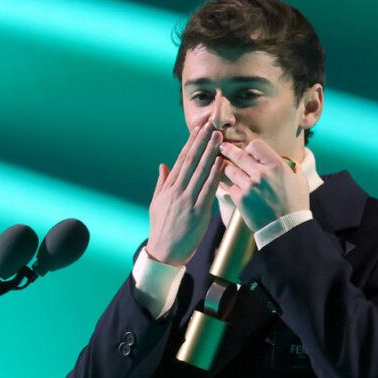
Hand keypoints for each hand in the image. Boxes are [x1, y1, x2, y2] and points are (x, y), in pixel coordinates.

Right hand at [146, 122, 224, 266]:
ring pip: (200, 171)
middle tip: (212, 125)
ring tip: (219, 137)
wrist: (164, 252)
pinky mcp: (198, 212)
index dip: (191, 143)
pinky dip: (214, 175)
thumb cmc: (161, 228)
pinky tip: (221, 162)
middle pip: (191, 161)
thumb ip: (161, 183)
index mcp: (168, 187)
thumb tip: (163, 165)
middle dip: (202, 141)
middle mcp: (177, 190)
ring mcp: (187, 200)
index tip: (198, 129)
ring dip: (210, 152)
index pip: (181, 160)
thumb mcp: (156, 203)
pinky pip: (208, 190)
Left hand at [219, 140, 308, 231]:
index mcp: (276, 165)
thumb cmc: (295, 204)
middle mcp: (261, 173)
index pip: (255, 145)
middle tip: (222, 146)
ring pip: (230, 170)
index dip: (250, 148)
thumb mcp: (300, 180)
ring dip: (229, 169)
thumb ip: (292, 166)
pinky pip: (230, 187)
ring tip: (228, 169)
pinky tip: (236, 190)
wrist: (286, 228)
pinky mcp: (241, 199)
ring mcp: (249, 186)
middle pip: (239, 155)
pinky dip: (233, 188)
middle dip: (228, 149)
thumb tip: (286, 158)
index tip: (248, 152)